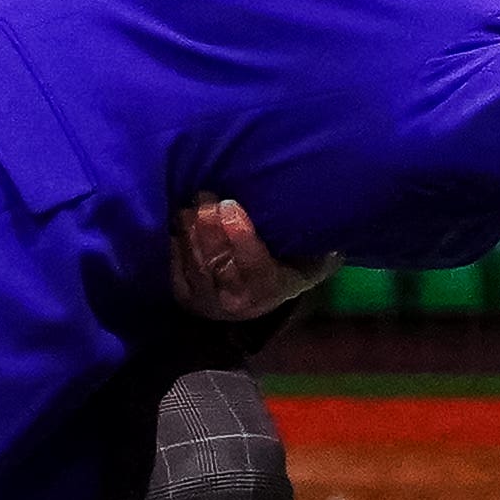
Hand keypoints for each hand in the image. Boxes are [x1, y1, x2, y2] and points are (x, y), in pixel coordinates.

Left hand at [169, 198, 335, 324]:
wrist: (264, 286)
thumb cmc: (293, 258)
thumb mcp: (313, 253)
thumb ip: (317, 243)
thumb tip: (323, 219)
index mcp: (275, 288)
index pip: (257, 269)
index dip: (242, 238)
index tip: (230, 206)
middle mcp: (240, 302)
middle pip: (220, 268)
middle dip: (210, 230)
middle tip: (206, 197)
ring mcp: (210, 302)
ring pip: (196, 268)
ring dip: (191, 234)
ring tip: (192, 204)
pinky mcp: (187, 296)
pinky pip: (175, 272)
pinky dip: (176, 246)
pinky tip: (179, 221)